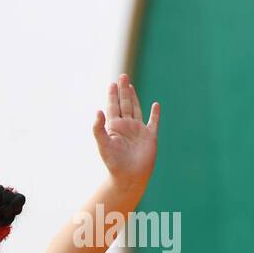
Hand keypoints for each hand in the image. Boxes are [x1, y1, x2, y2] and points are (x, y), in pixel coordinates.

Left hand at [93, 74, 158, 190]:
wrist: (129, 176)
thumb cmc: (114, 163)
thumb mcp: (103, 144)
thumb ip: (98, 128)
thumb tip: (98, 110)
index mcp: (114, 127)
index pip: (113, 107)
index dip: (112, 95)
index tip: (112, 83)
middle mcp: (126, 126)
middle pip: (125, 104)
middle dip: (123, 90)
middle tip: (122, 76)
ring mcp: (138, 130)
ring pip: (136, 109)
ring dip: (134, 97)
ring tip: (130, 85)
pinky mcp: (150, 136)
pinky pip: (153, 122)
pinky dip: (155, 114)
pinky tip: (156, 105)